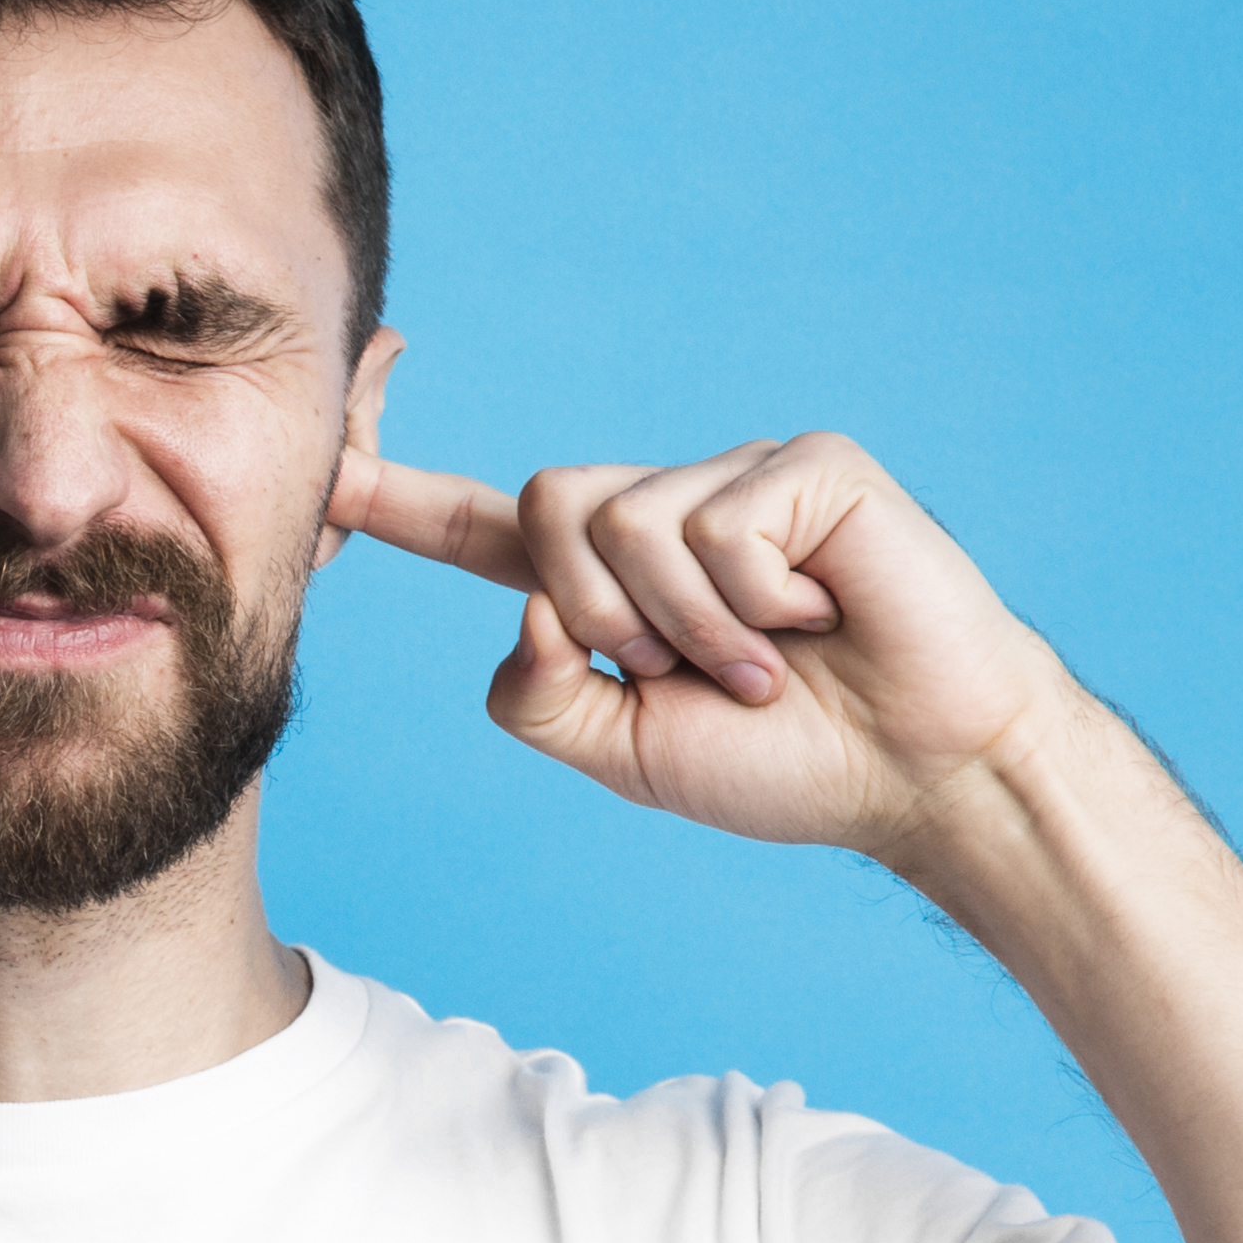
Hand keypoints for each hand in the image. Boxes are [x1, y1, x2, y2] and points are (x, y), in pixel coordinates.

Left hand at [333, 432, 1078, 858]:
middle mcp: (666, 511)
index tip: (326, 471)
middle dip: (599, 614)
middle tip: (689, 672)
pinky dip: (751, 604)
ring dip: (688, 626)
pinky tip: (815, 620)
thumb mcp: (623, 754)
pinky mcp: (809, 467)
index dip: (402, 502)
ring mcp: (738, 479)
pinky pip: (716, 524)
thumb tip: (525, 610)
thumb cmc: (785, 764)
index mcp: (608, 582)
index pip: (484, 528)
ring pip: (623, 521)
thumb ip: (538, 697)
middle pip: (546, 507)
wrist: (916, 775)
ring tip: (766, 661)